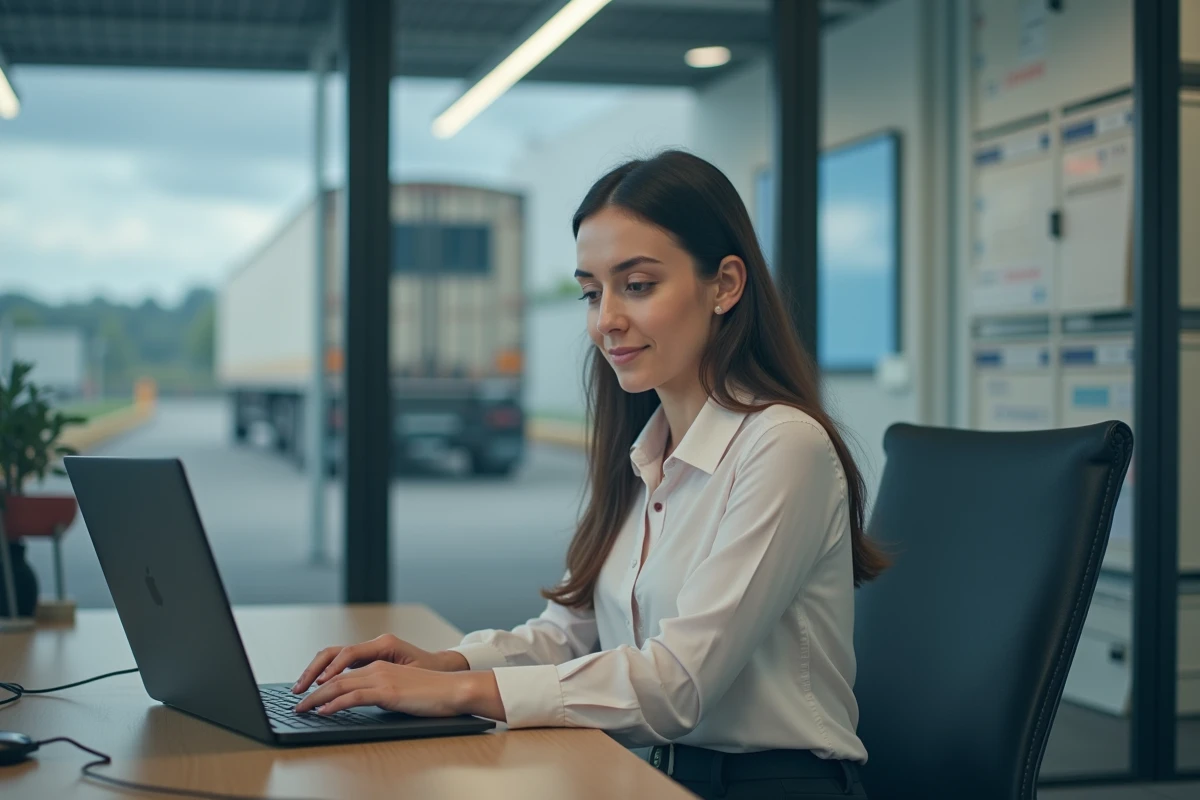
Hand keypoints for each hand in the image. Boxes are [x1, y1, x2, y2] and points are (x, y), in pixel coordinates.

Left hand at [292, 634, 468, 693]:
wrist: (454, 689)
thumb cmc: (433, 693)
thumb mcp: (403, 689)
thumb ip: (383, 691)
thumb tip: (367, 701)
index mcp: (381, 665)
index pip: (343, 670)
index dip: (322, 681)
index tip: (307, 693)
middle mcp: (378, 667)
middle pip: (335, 675)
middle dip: (312, 689)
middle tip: (296, 703)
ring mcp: (382, 678)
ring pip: (340, 684)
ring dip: (316, 698)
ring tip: (302, 709)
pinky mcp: (388, 692)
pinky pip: (354, 696)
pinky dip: (334, 703)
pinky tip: (323, 711)